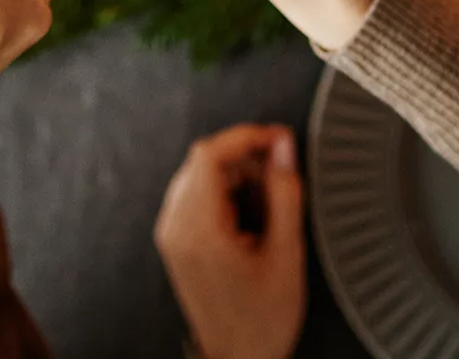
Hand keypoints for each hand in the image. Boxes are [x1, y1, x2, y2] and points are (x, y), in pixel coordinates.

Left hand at [155, 124, 305, 358]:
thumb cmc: (261, 322)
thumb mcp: (287, 256)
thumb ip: (285, 194)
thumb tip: (283, 148)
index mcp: (199, 229)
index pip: (209, 153)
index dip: (245, 136)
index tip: (276, 139)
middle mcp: (176, 226)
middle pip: (202, 160)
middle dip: (244, 156)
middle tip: (279, 169)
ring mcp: (171, 232)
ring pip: (198, 173)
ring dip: (234, 173)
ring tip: (268, 198)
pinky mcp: (174, 238)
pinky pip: (194, 193)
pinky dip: (222, 190)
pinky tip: (249, 212)